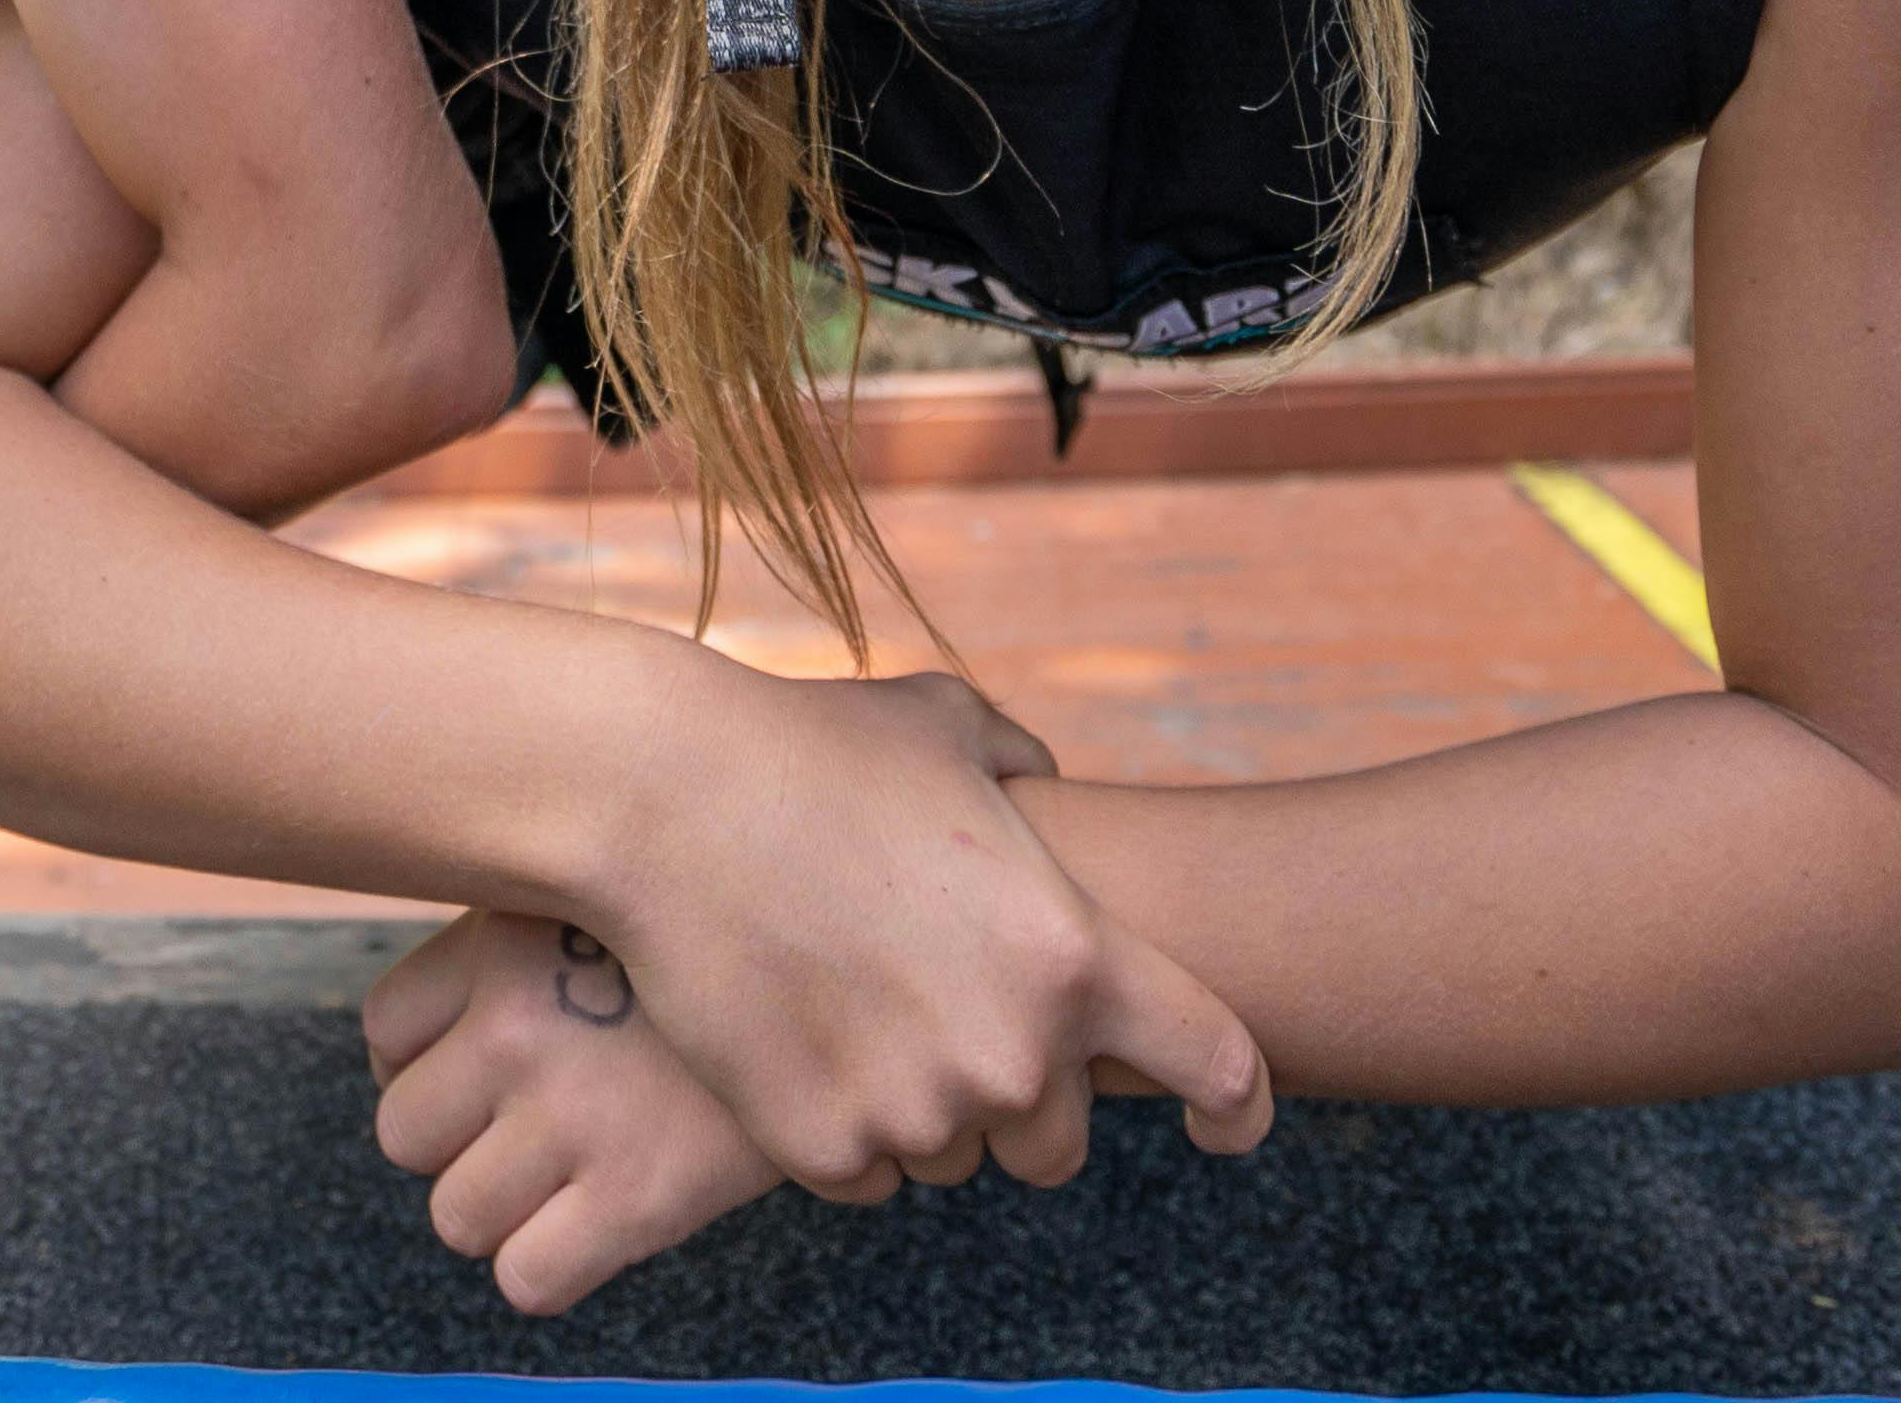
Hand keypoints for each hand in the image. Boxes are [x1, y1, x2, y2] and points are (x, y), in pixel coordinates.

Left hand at [368, 909, 784, 1313]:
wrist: (870, 961)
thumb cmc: (746, 920)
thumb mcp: (623, 880)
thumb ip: (544, 916)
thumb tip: (483, 971)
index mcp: (501, 942)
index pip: (385, 1029)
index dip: (420, 1062)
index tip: (472, 1070)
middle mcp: (516, 1027)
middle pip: (404, 1132)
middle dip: (458, 1142)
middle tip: (525, 1128)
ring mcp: (572, 1118)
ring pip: (456, 1216)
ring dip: (502, 1211)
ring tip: (566, 1180)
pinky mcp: (639, 1196)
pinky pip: (528, 1278)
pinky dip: (549, 1268)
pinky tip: (596, 1230)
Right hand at [564, 667, 1274, 1220]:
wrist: (663, 796)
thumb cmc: (811, 745)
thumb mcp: (948, 726)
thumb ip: (1023, 765)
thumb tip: (1042, 778)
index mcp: (1075, 956)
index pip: (1218, 1067)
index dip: (1237, 1107)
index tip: (1230, 1128)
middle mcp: (1014, 1055)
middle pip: (1058, 1146)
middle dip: (1018, 1103)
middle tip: (942, 1023)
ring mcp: (917, 1112)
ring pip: (952, 1158)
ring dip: (919, 1107)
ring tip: (848, 1003)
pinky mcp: (823, 1148)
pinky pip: (865, 1175)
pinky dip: (841, 1129)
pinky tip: (795, 1036)